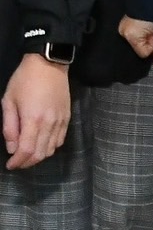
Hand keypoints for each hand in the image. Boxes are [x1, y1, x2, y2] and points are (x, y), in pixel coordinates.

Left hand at [2, 53, 71, 169]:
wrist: (49, 64)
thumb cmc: (24, 80)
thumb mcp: (8, 101)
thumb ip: (9, 127)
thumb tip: (12, 148)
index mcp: (33, 119)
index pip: (27, 150)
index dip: (18, 162)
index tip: (10, 165)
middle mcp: (50, 123)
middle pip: (41, 153)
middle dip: (27, 162)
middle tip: (17, 162)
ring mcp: (61, 120)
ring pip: (52, 148)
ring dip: (39, 156)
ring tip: (28, 154)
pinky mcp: (68, 116)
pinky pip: (60, 139)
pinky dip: (51, 147)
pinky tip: (41, 144)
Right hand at [119, 17, 152, 64]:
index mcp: (130, 37)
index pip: (143, 53)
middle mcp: (123, 33)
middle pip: (140, 46)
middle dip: (150, 39)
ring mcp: (123, 26)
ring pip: (139, 39)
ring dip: (148, 34)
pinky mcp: (126, 21)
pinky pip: (136, 32)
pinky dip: (144, 29)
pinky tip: (148, 21)